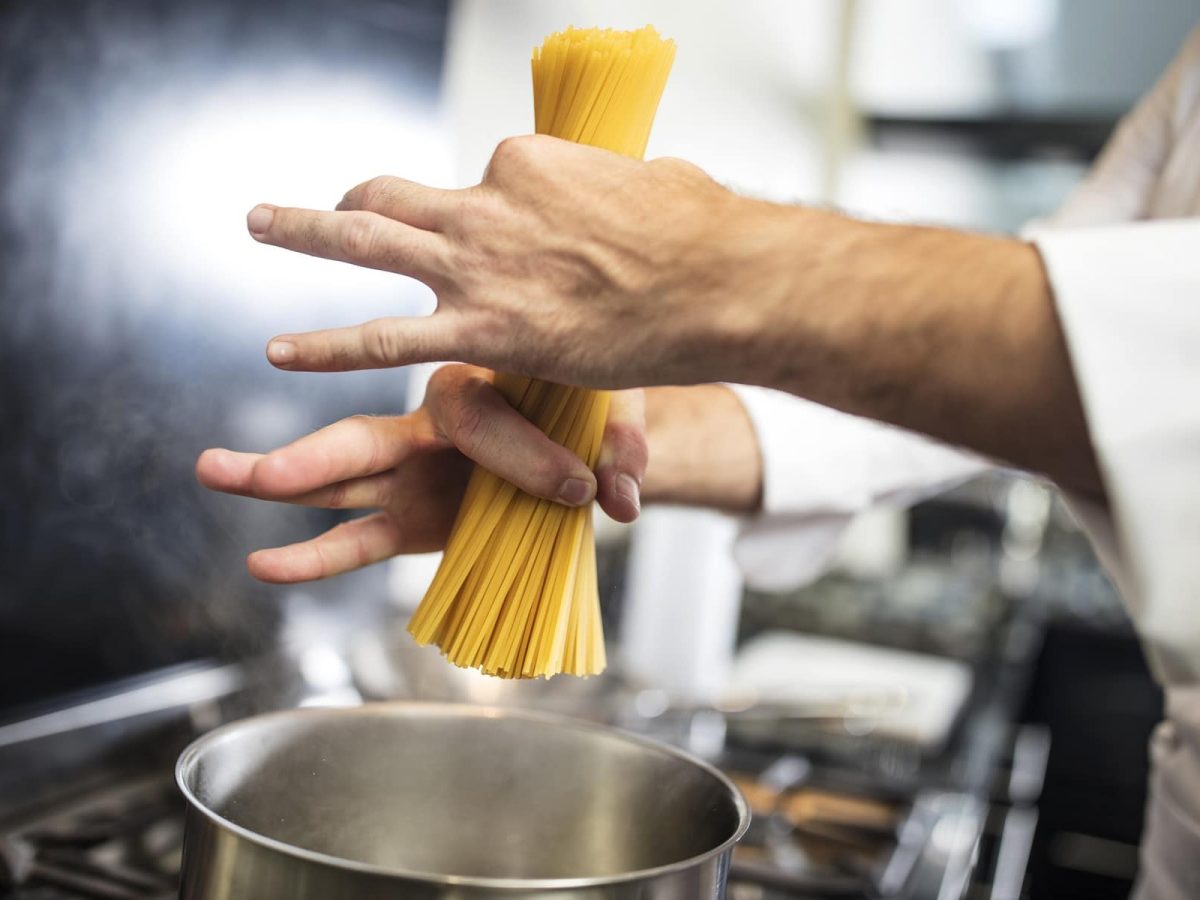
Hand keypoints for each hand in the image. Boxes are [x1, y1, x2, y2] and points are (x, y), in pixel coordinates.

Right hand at [196, 365, 646, 582]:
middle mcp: (428, 422)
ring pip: (338, 479)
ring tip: (213, 476)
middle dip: (306, 458)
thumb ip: (621, 448)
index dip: (522, 456)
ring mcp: (413, 471)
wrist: (581, 424)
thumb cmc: (588, 404)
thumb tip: (625, 498)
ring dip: (279, 484)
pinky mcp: (414, 515)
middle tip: (236, 466)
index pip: (475, 418)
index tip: (579, 486)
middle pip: (361, 438)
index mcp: (477, 378)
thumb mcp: (613, 410)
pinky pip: (359, 537)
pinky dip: (316, 555)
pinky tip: (264, 564)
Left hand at [246, 136, 791, 388]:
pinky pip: (384, 338)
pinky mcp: (483, 327)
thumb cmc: (700, 234)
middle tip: (317, 205)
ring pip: (365, 241)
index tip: (501, 251)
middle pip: (396, 195)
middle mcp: (487, 203)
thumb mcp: (650, 188)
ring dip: (303, 231)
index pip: (476, 186)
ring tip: (257, 223)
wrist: (716, 280)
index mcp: (527, 166)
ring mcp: (477, 262)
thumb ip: (612, 193)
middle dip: (350, 200)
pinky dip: (327, 346)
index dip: (482, 220)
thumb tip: (626, 194)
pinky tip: (282, 353)